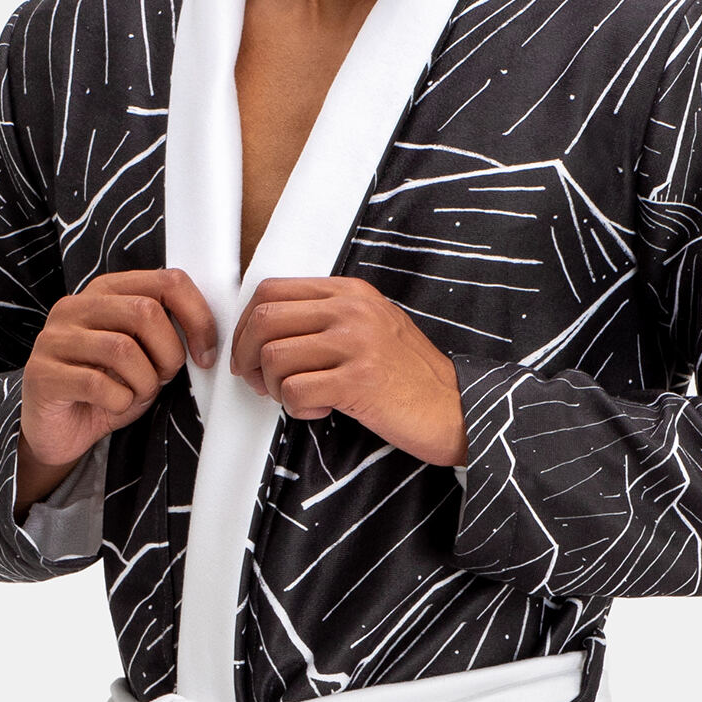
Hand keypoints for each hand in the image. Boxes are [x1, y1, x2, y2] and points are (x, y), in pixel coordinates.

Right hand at [18, 269, 217, 508]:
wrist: (58, 431)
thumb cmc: (104, 391)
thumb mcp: (145, 360)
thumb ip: (165, 338)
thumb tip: (204, 337)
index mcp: (106, 292)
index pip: (166, 281)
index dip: (197, 317)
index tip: (206, 353)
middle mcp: (76, 306)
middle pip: (145, 311)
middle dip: (168, 354)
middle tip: (163, 379)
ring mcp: (55, 338)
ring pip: (122, 349)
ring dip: (144, 383)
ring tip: (135, 394)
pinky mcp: (42, 373)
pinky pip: (97, 384)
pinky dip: (119, 402)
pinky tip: (113, 406)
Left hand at [230, 276, 469, 467]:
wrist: (456, 408)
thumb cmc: (410, 376)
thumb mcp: (372, 327)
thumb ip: (328, 319)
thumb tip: (272, 330)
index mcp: (350, 292)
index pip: (272, 291)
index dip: (245, 325)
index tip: (246, 352)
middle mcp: (351, 310)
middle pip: (265, 321)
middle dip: (246, 358)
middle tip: (255, 382)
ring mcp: (356, 344)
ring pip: (274, 357)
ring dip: (273, 387)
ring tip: (298, 398)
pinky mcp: (359, 381)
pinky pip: (295, 392)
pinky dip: (297, 408)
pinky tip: (321, 410)